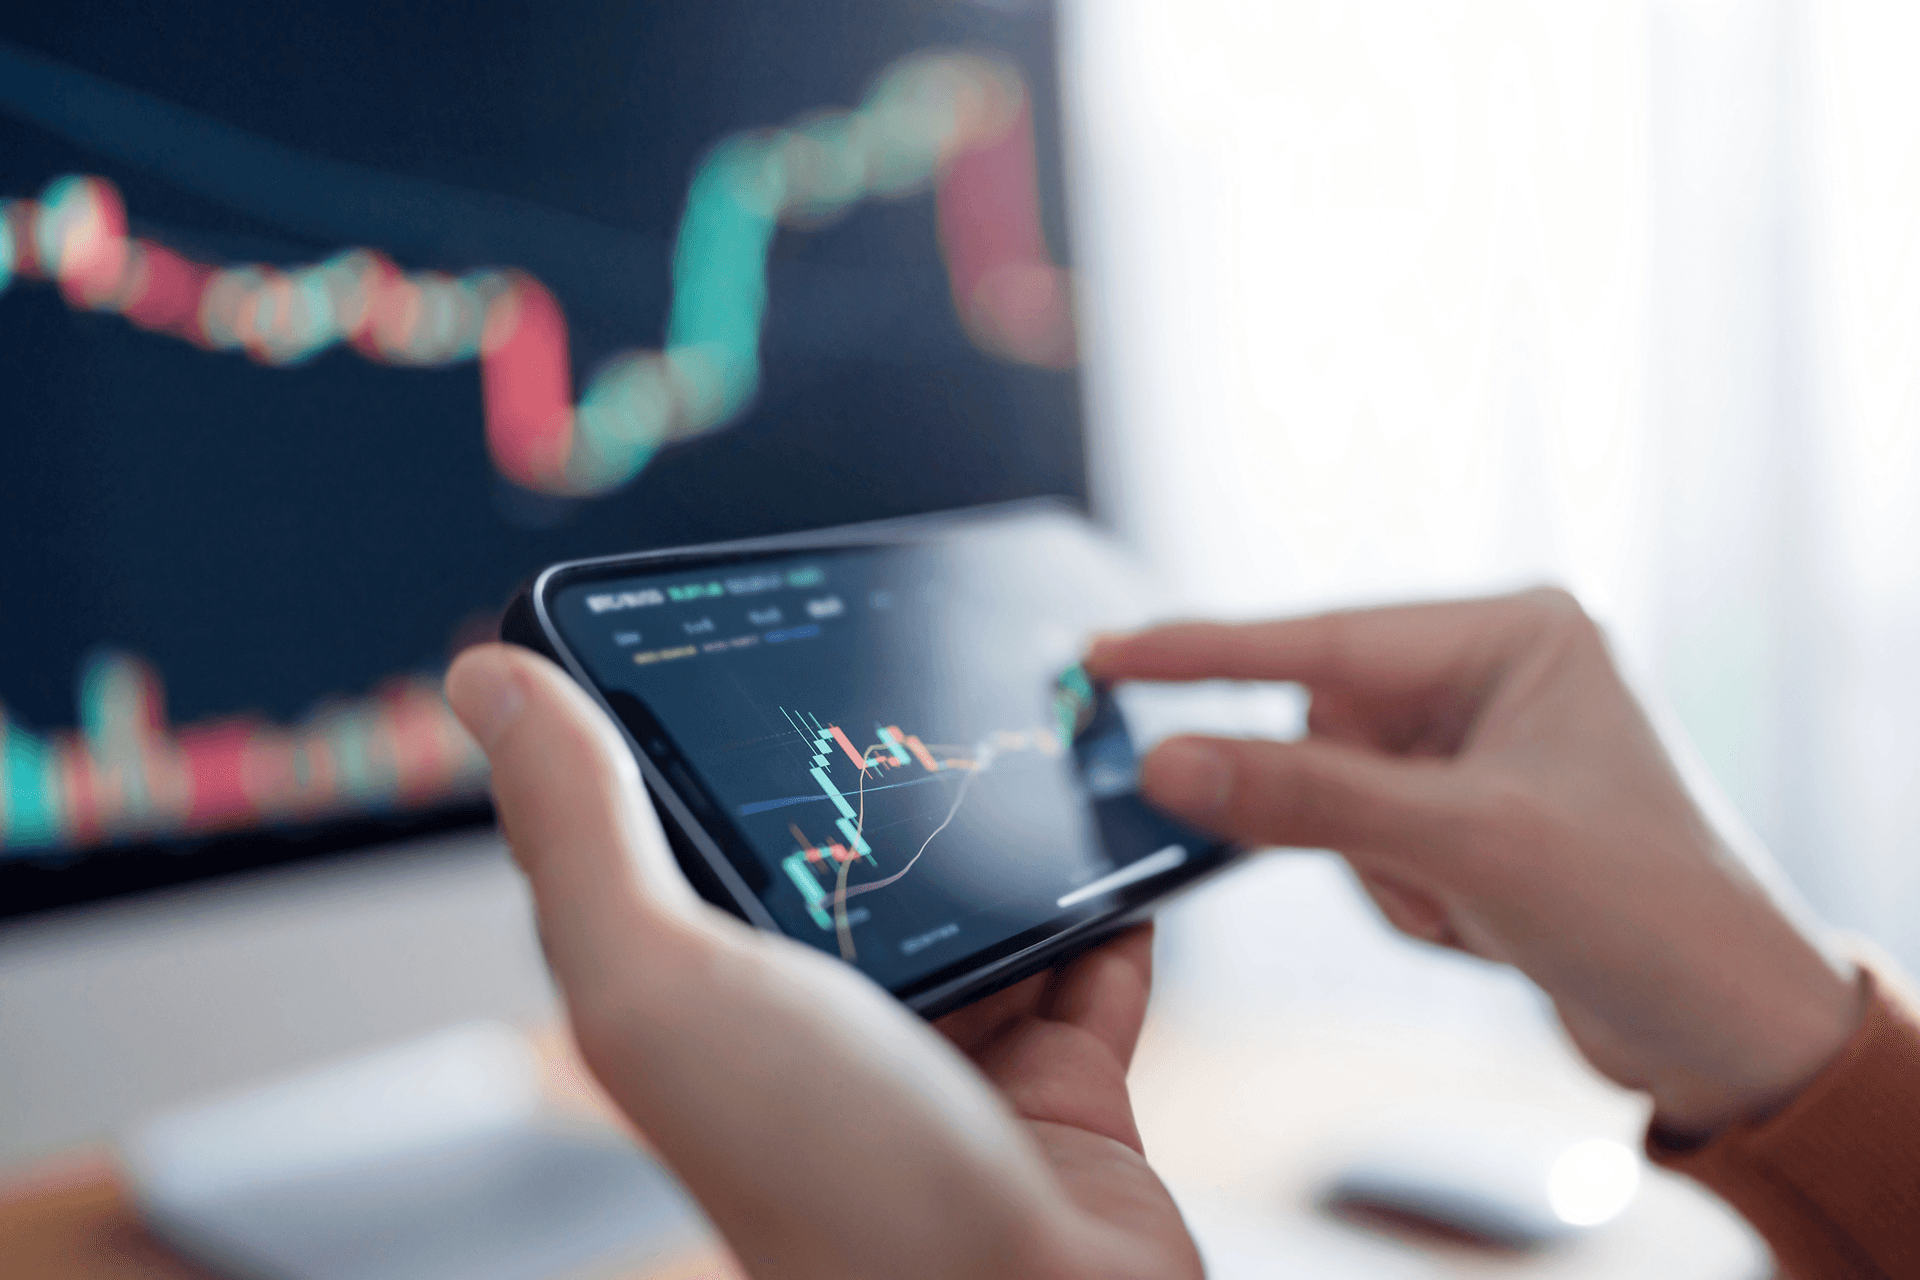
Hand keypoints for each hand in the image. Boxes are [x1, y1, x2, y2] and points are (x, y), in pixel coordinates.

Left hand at [444, 644, 1200, 1279]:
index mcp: (707, 1006)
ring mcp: (948, 1064)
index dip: (692, 741)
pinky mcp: (1064, 1090)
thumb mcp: (661, 986)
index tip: (727, 634)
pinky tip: (1117, 853)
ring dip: (1002, 838)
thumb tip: (485, 681)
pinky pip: (1092, 968)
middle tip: (907, 676)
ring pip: (976, 909)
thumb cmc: (830, 1185)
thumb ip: (581, 833)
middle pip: (845, 866)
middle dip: (876, 783)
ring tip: (1026, 737)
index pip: (679, 844)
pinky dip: (1111, 913)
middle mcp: (821, 1035)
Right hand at [1087, 590, 1861, 1137]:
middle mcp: (1490, 675)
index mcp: (1515, 632)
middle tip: (1425, 874)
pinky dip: (1402, 899)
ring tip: (1482, 908)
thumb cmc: (1646, 910)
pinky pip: (1359, 845)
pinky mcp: (1462, 816)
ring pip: (1328, 798)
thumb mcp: (1465, 844)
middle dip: (1353, 821)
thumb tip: (1167, 763)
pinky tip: (1486, 923)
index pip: (1320, 638)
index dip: (1202, 651)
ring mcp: (1473, 748)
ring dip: (1384, 873)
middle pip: (1320, 730)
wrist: (1731, 1034)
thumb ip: (1305, 797)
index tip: (1101, 654)